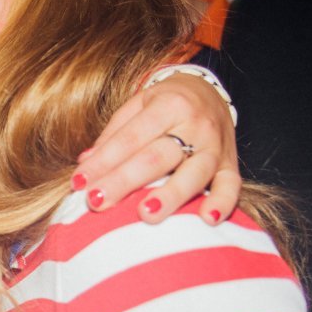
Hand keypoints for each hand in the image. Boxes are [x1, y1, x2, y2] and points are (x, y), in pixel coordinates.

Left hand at [72, 72, 240, 224]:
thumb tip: (85, 163)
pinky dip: (223, 202)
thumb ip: (113, 135)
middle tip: (97, 202)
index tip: (79, 183)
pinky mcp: (231, 164)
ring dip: (170, 196)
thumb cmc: (164, 104)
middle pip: (157, 157)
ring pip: (193, 173)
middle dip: (124, 181)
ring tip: (146, 215)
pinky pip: (232, 185)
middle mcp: (195, 125)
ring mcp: (216, 146)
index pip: (130, 138)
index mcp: (168, 105)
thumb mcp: (137, 106)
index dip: (103, 161)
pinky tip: (208, 219)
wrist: (210, 92)